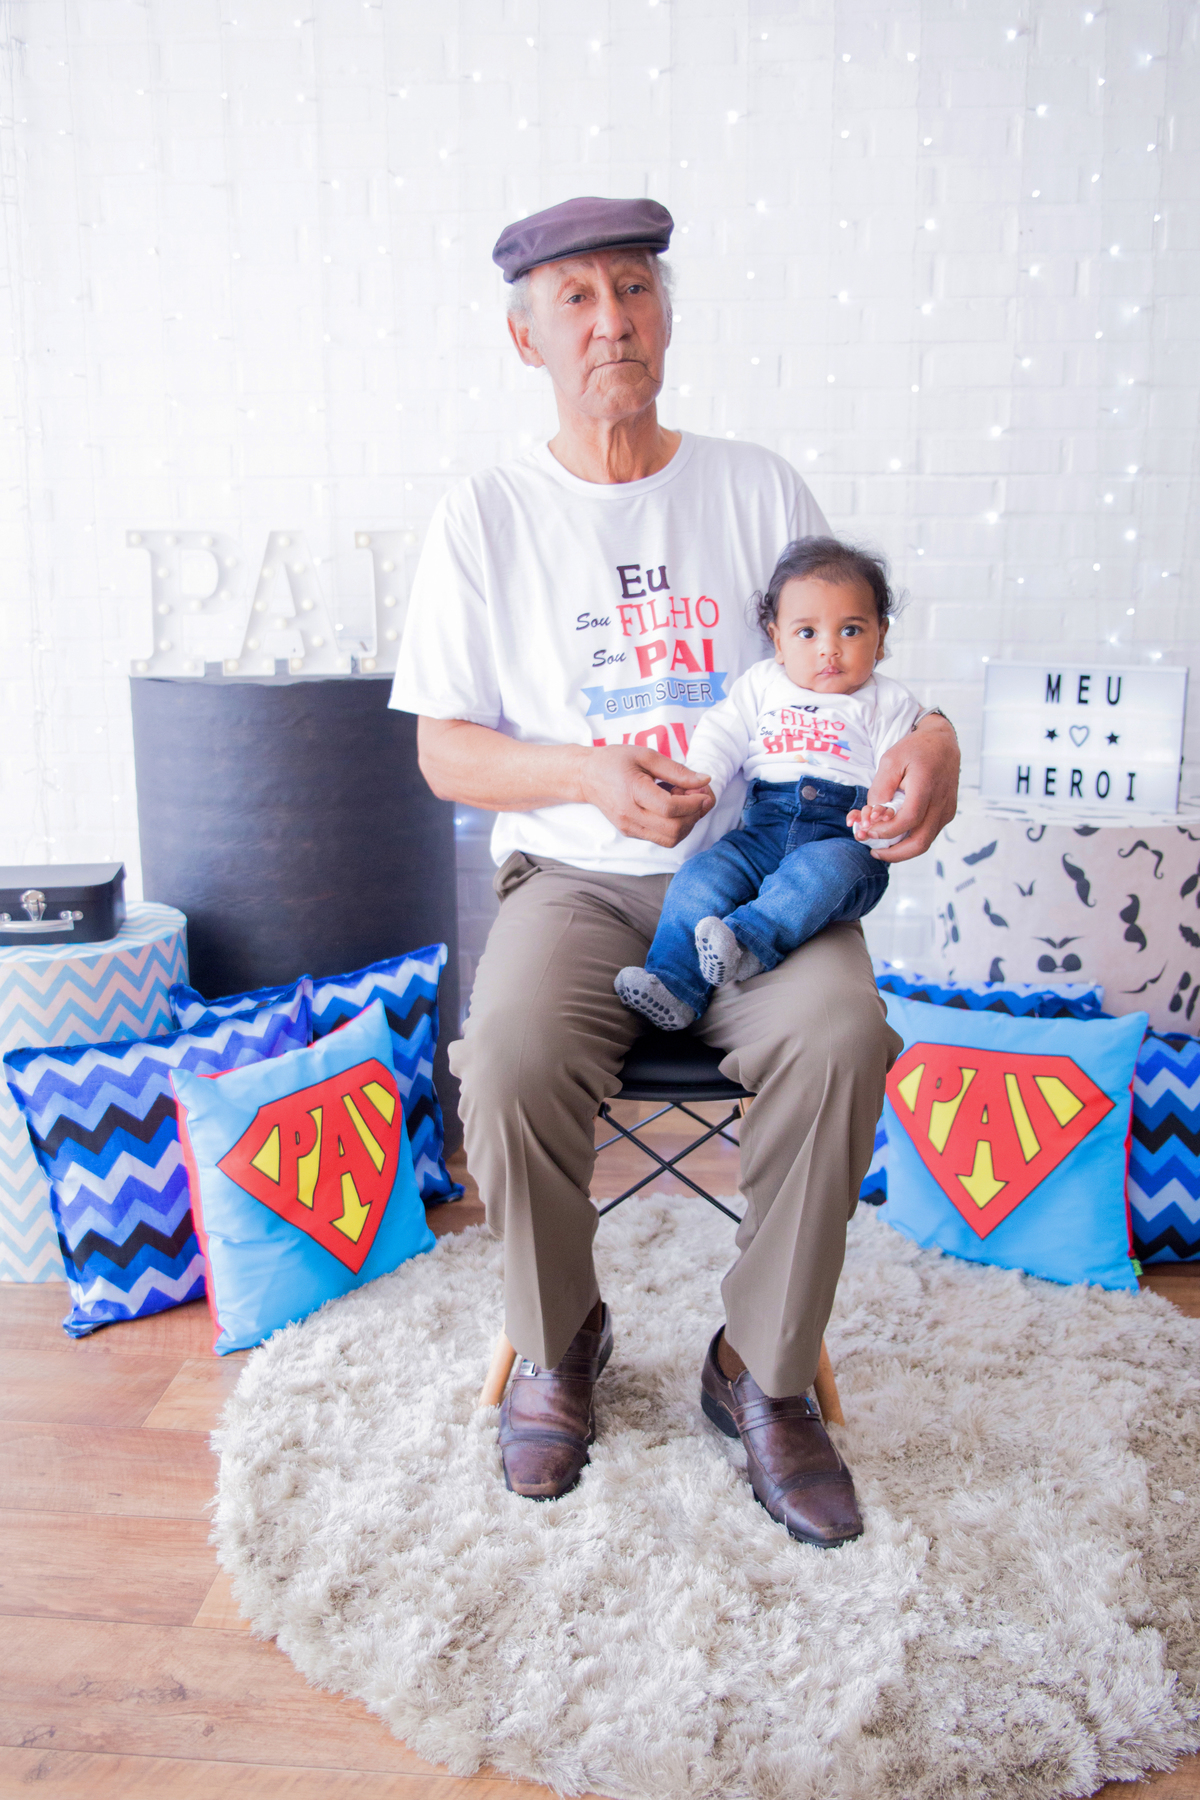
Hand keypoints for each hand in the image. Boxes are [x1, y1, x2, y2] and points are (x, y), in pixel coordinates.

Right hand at [579, 745, 713, 847]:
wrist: (586, 776)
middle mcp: (629, 815)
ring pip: (670, 839)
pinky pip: (661, 839)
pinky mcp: (631, 832)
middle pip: (673, 829)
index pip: (670, 808)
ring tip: (684, 803)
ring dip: (687, 824)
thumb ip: (677, 770)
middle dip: (694, 815)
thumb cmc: (615, 761)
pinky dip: (675, 827)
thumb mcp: (646, 756)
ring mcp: (629, 827)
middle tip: (696, 797)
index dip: (694, 803)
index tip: (702, 792)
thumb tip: (705, 780)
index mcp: (632, 791)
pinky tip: (673, 809)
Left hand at [847, 803, 897, 841]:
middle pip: (866, 809)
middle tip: (865, 826)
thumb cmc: (874, 832)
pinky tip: (886, 819)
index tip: (849, 824)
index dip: (851, 817)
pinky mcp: (890, 812)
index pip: (855, 814)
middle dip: (865, 817)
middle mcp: (871, 812)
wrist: (888, 831)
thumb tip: (860, 835)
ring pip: (878, 807)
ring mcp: (881, 812)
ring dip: (876, 811)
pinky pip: (890, 810)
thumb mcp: (867, 836)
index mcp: (863, 817)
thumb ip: (862, 836)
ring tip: (874, 817)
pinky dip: (888, 813)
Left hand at [863, 716, 958, 862]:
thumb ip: (880, 789)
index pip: (908, 820)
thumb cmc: (914, 750)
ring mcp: (946, 810)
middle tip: (874, 852)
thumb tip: (872, 816)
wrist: (942, 742)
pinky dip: (911, 839)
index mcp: (926, 787)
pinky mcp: (947, 813)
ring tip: (882, 846)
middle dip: (895, 853)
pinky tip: (896, 835)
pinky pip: (929, 833)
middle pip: (920, 843)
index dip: (886, 831)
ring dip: (902, 850)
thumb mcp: (890, 761)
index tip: (868, 831)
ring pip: (925, 842)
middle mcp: (941, 803)